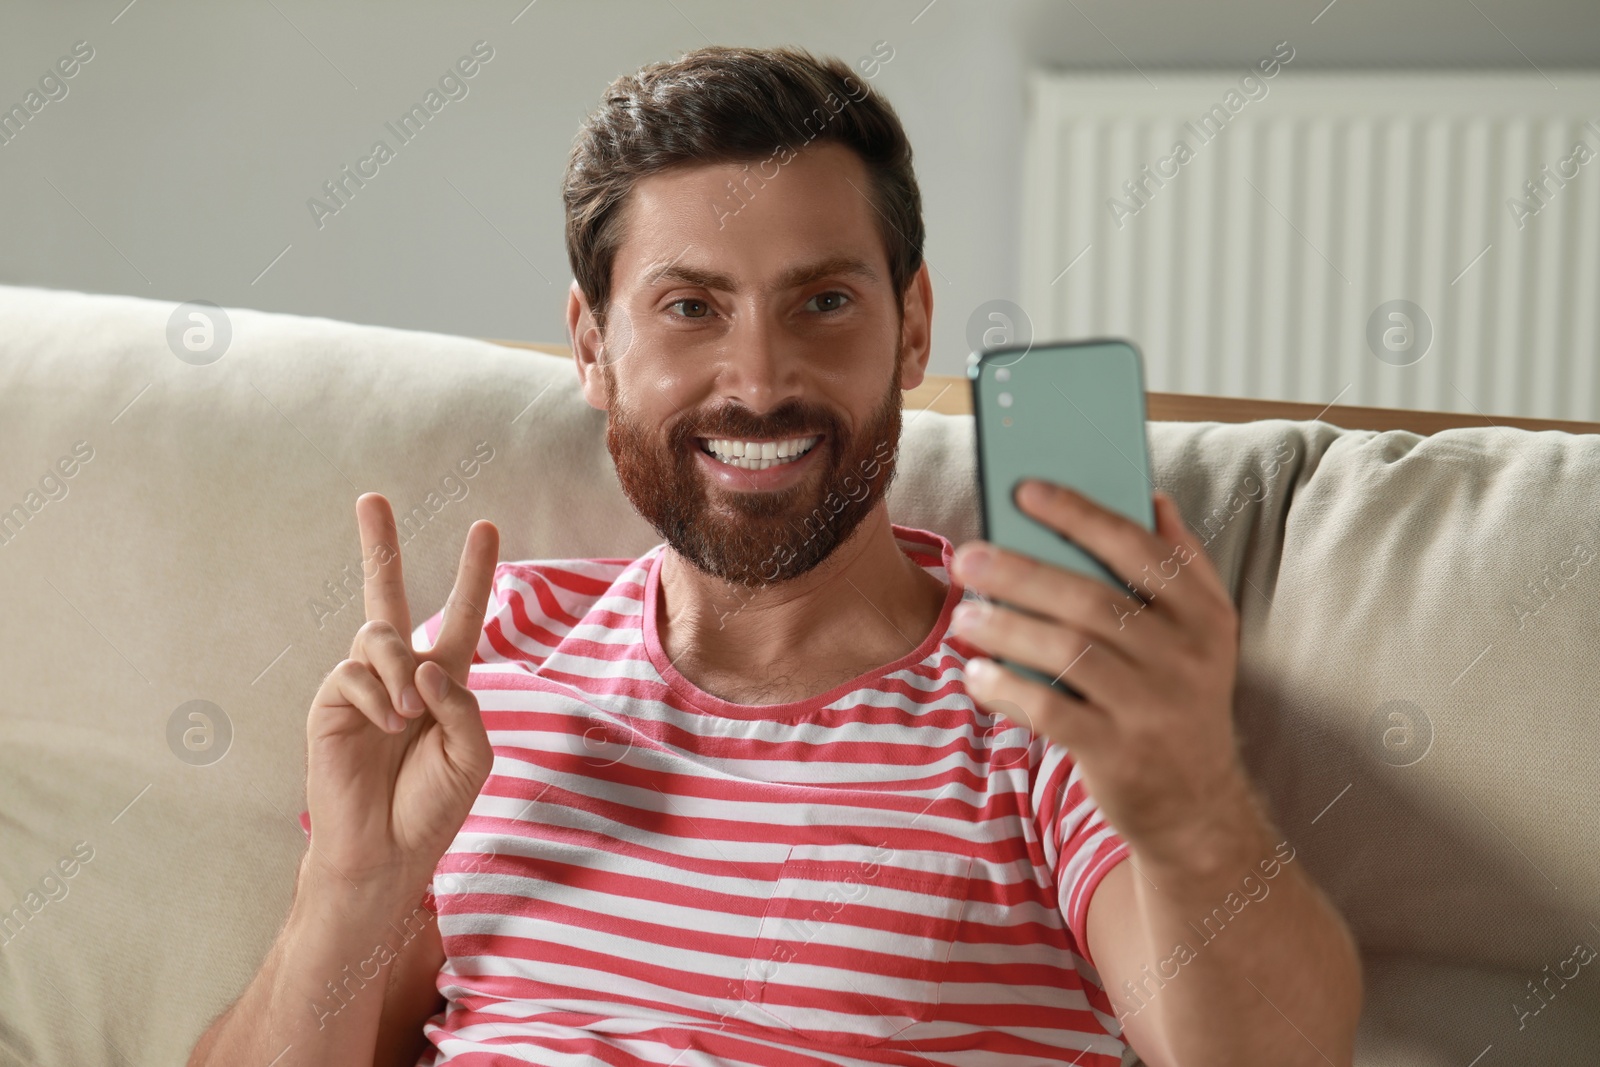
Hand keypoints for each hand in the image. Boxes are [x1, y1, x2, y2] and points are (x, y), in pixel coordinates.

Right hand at [303, 493, 499, 896]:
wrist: (386, 850)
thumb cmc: (432, 805)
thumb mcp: (473, 752)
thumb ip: (461, 702)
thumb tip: (423, 664)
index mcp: (443, 682)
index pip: (459, 615)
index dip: (473, 573)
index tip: (484, 527)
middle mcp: (400, 674)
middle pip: (386, 594)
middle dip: (379, 545)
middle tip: (371, 498)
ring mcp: (362, 685)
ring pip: (379, 635)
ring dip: (400, 669)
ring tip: (409, 717)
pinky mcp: (330, 702)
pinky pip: (353, 670)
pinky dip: (377, 695)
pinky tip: (387, 725)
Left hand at [949, 481, 1252, 871]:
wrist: (1198, 808)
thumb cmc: (1179, 700)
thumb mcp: (1202, 634)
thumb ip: (1181, 563)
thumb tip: (1150, 496)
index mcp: (1202, 614)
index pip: (1138, 549)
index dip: (1079, 515)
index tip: (1025, 490)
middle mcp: (1183, 657)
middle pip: (1090, 600)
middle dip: (1020, 573)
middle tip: (966, 556)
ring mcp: (1151, 707)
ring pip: (1065, 652)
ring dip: (1005, 629)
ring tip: (963, 616)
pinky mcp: (1118, 753)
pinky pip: (1050, 710)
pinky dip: (1007, 688)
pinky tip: (976, 675)